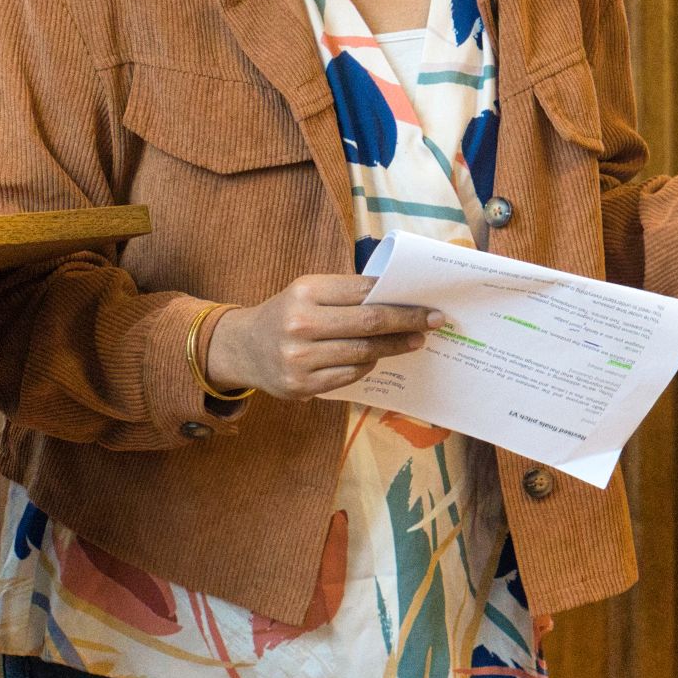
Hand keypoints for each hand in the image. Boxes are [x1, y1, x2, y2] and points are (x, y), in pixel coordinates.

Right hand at [201, 273, 440, 399]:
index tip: (426, 302)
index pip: (363, 292)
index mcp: (305, 291)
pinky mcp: (301, 386)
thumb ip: (346, 294)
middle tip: (435, 322)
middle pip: (369, 324)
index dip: (399, 298)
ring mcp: (299, 359)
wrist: (242, 348)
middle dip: (407, 323)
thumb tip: (397, 298)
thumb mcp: (308, 292)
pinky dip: (368, 365)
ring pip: (363, 354)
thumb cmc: (286, 314)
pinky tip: (377, 357)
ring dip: (394, 348)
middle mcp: (300, 324)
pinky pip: (349, 376)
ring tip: (413, 341)